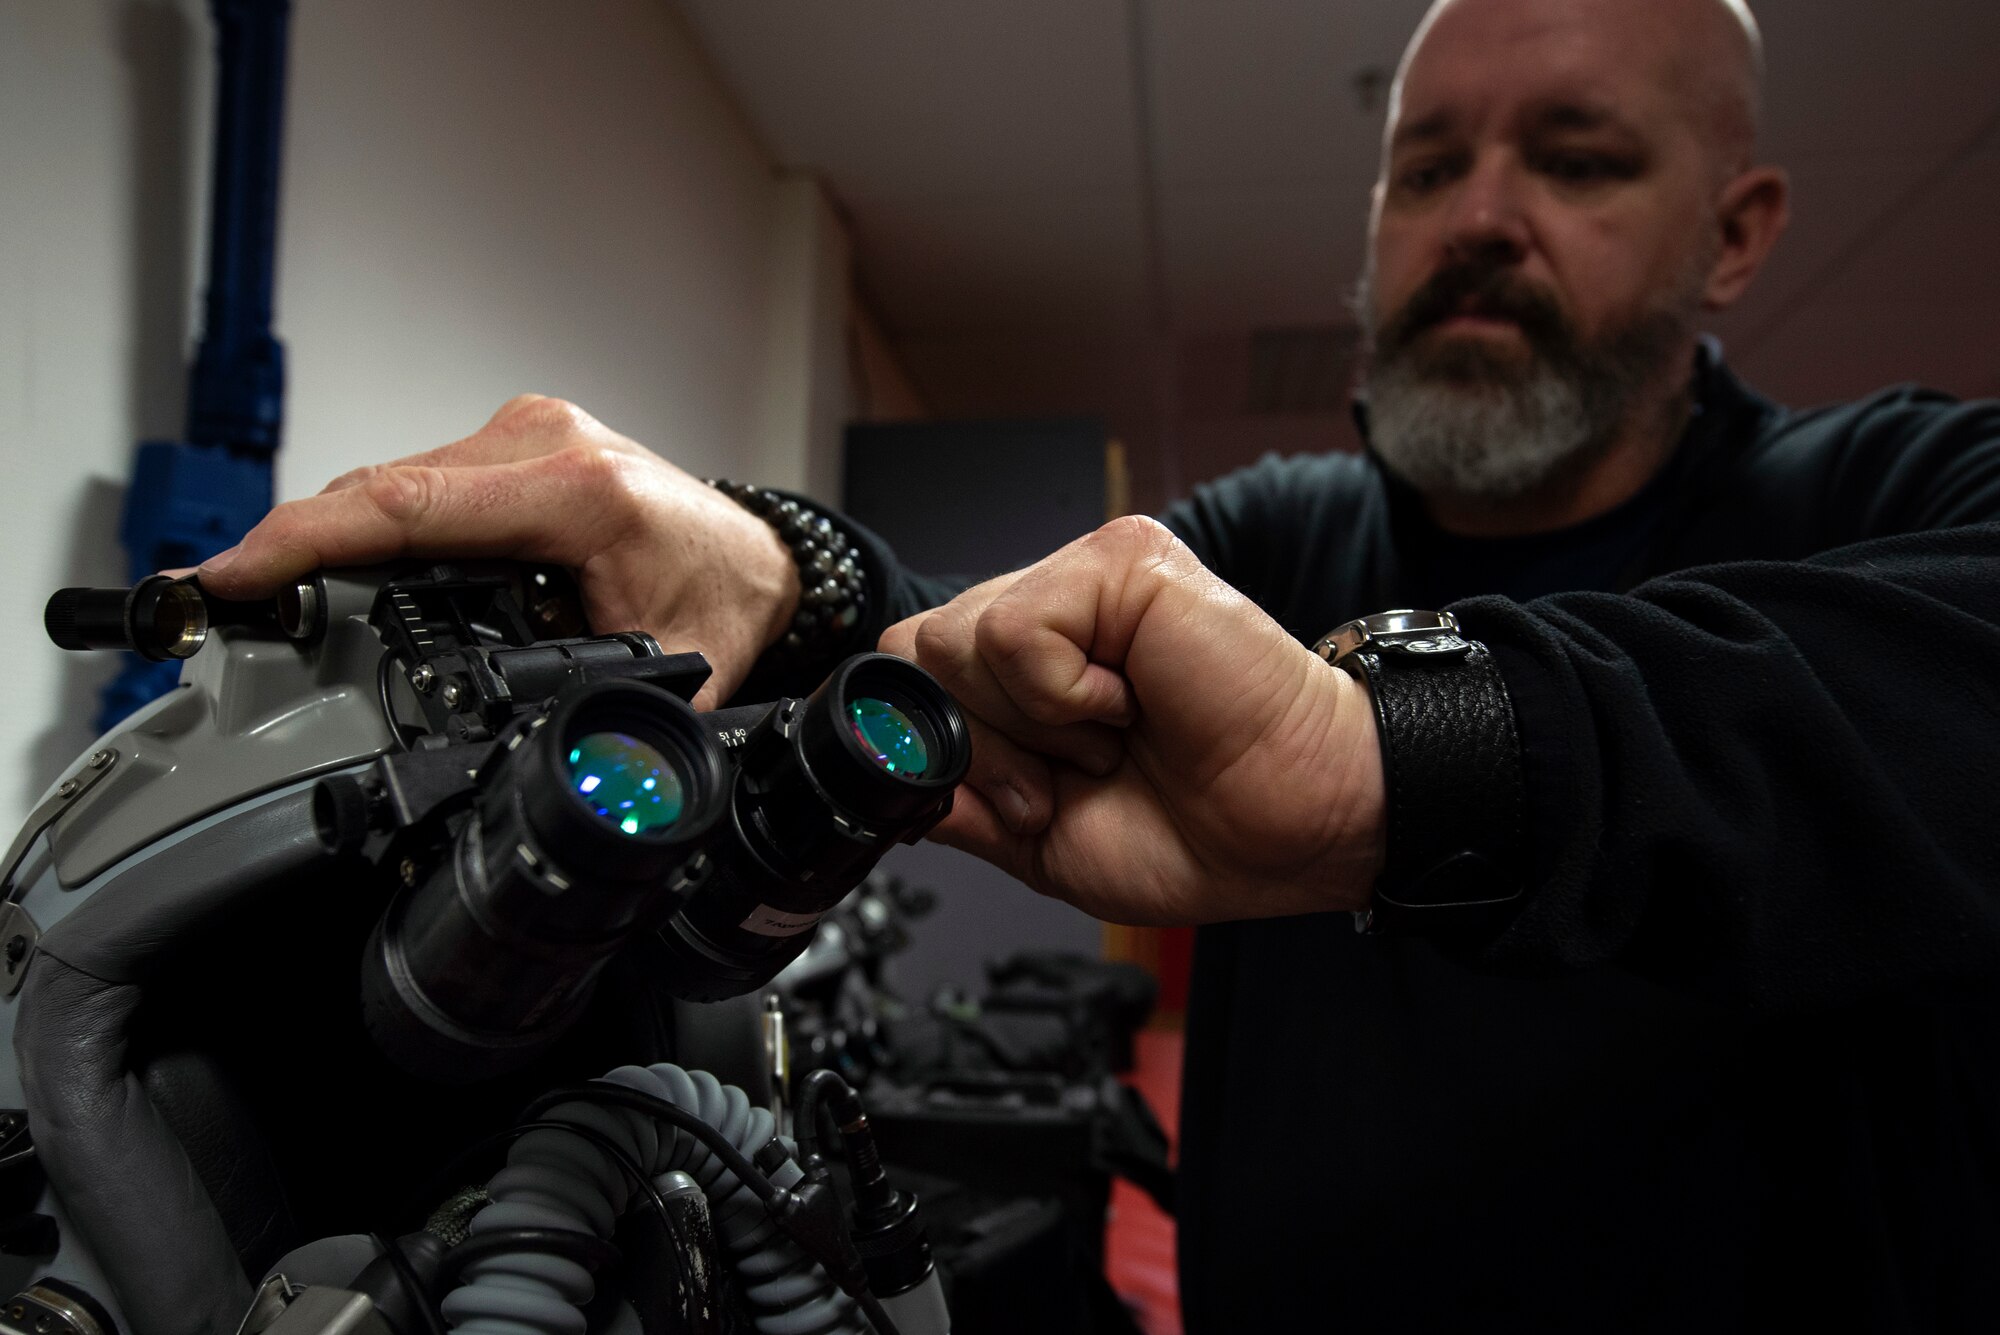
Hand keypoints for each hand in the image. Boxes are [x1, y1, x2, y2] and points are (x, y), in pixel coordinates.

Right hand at [193, 395, 798, 707]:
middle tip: (230, 611)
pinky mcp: (515, 440)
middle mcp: (546, 441)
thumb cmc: (725, 596)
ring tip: (274, 598)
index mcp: (580, 491)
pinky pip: (421, 480)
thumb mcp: (676, 670)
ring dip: (334, 539)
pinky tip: (344, 569)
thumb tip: (558, 772)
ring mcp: (526, 430)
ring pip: (394, 482)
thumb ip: (607, 716)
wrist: (762, 555)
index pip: (410, 508)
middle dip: (299, 552)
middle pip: (384, 492)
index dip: (306, 541)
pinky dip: (375, 525)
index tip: (234, 575)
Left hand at [882, 517, 1385, 925]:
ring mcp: (1086, 577)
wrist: (1293, 831)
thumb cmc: (1201, 830)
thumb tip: (885, 771)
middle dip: (986, 746)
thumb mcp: (1040, 837)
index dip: (948, 750)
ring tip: (1112, 739)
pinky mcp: (1123, 560)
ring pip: (957, 642)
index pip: (912, 673)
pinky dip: (1063, 697)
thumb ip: (959, 800)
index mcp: (1031, 667)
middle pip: (918, 654)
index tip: (1029, 800)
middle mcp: (1053, 608)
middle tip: (1073, 775)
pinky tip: (1130, 705)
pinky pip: (1016, 631)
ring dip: (1033, 726)